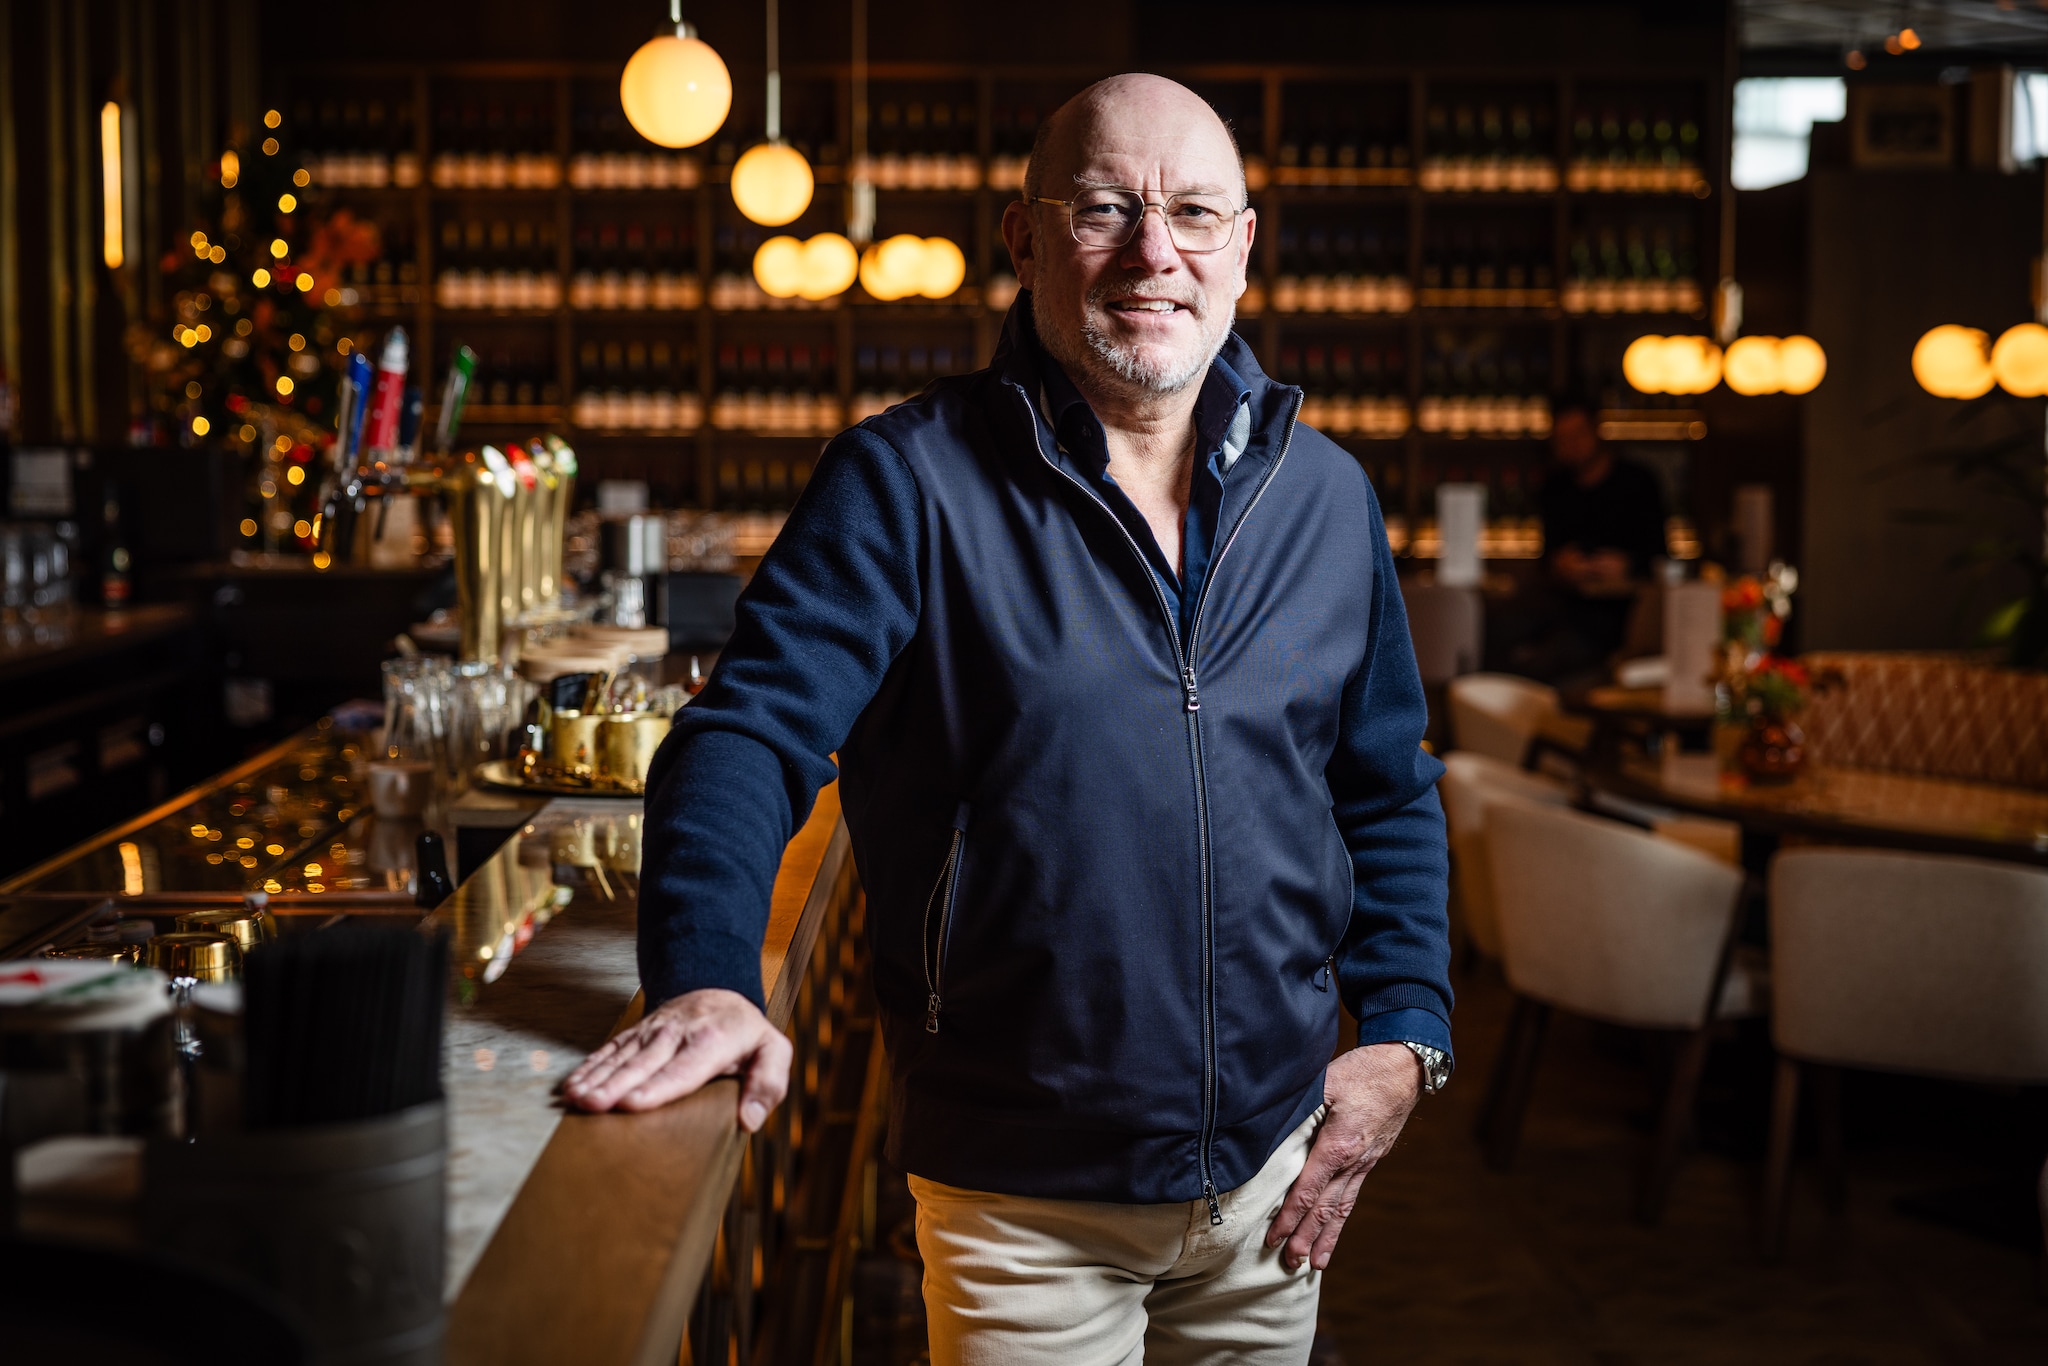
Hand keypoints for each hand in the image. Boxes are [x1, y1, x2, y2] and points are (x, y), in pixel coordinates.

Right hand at [562, 987, 791, 1130]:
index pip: (682, 1069)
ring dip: (596, 1076)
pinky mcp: (637, 1033)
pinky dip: (590, 1066)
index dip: (656, 1087)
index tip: (631, 1104)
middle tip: (592, 1106)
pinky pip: (611, 1049)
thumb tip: (749, 1120)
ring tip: (574, 1099)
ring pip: (622, 1055)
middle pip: (644, 1062)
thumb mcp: (773, 1051)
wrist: (718, 987)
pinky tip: (572, 1085)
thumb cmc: (746, 1032)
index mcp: (713, 1041)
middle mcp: (678, 1034)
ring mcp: (654, 1031)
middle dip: (616, 1084)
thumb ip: (769, 1083)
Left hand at [1266, 1042, 1421, 1271]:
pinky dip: (1341, 1220)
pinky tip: (1334, 1234)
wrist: (1404, 1067)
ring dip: (1325, 1238)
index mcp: (1337, 1145)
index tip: (1273, 1237)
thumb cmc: (1362, 1071)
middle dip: (1305, 1238)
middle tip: (1289, 1264)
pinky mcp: (1370, 1160)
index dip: (1289, 1216)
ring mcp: (1364, 1164)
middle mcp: (1353, 1162)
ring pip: (1342, 1208)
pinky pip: (1352, 1196)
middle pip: (1325, 1208)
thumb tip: (1265, 1121)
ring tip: (1312, 1266)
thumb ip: (1298, 1108)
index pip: (1308, 1189)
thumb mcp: (1325, 1082)